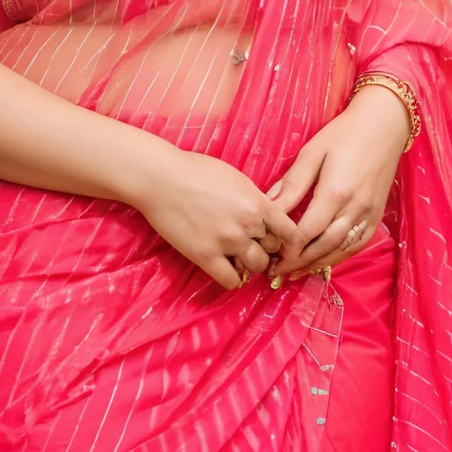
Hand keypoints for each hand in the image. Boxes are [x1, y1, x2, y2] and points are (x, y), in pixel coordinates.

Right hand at [134, 147, 301, 290]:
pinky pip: (232, 281)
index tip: (278, 239)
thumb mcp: (236, 178)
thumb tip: (267, 215)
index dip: (286, 237)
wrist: (161, 178)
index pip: (290, 231)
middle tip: (251, 242)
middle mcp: (248, 224)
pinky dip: (232, 277)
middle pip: (273, 249)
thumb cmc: (196, 170)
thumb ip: (254, 199)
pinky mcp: (206, 256)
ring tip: (237, 255)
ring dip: (250, 262)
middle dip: (265, 246)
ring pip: (257, 266)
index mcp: (258, 202)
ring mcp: (227, 242)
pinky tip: (224, 266)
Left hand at [269, 84, 410, 278]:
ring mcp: (369, 215)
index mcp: (335, 191)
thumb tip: (269, 206)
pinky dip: (338, 257)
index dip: (288, 248)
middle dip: (298, 262)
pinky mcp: (377, 216)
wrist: (384, 125)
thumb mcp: (312, 152)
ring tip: (295, 272)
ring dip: (317, 264)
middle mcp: (354, 208)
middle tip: (277, 272)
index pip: (307, 231)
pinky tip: (323, 260)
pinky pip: (357, 245)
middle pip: (323, 246)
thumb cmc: (344, 133)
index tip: (270, 256)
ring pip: (340, 250)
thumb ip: (292, 183)